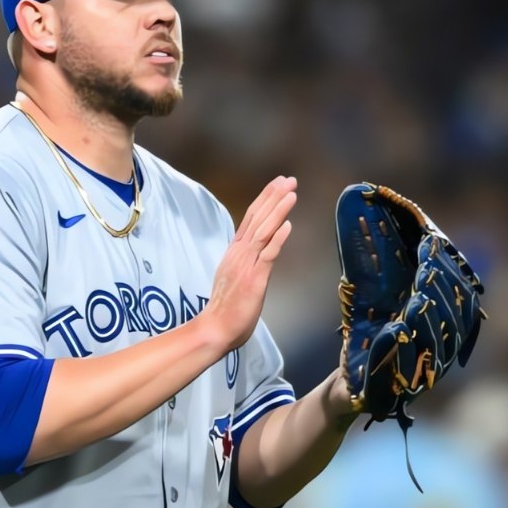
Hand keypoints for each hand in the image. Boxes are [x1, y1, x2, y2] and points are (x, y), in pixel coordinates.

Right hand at [202, 176, 296, 350]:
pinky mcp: (254, 278)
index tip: (277, 184)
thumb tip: (258, 252)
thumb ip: (246, 261)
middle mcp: (240, 252)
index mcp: (236, 251)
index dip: (265, 199)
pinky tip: (288, 225)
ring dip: (278, 210)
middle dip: (274, 197)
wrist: (215, 328)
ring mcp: (247, 264)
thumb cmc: (227, 307)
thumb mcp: (236, 276)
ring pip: (264, 231)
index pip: (251, 218)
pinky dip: (277, 238)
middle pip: (258, 218)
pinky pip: (268, 255)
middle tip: (289, 179)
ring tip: (291, 193)